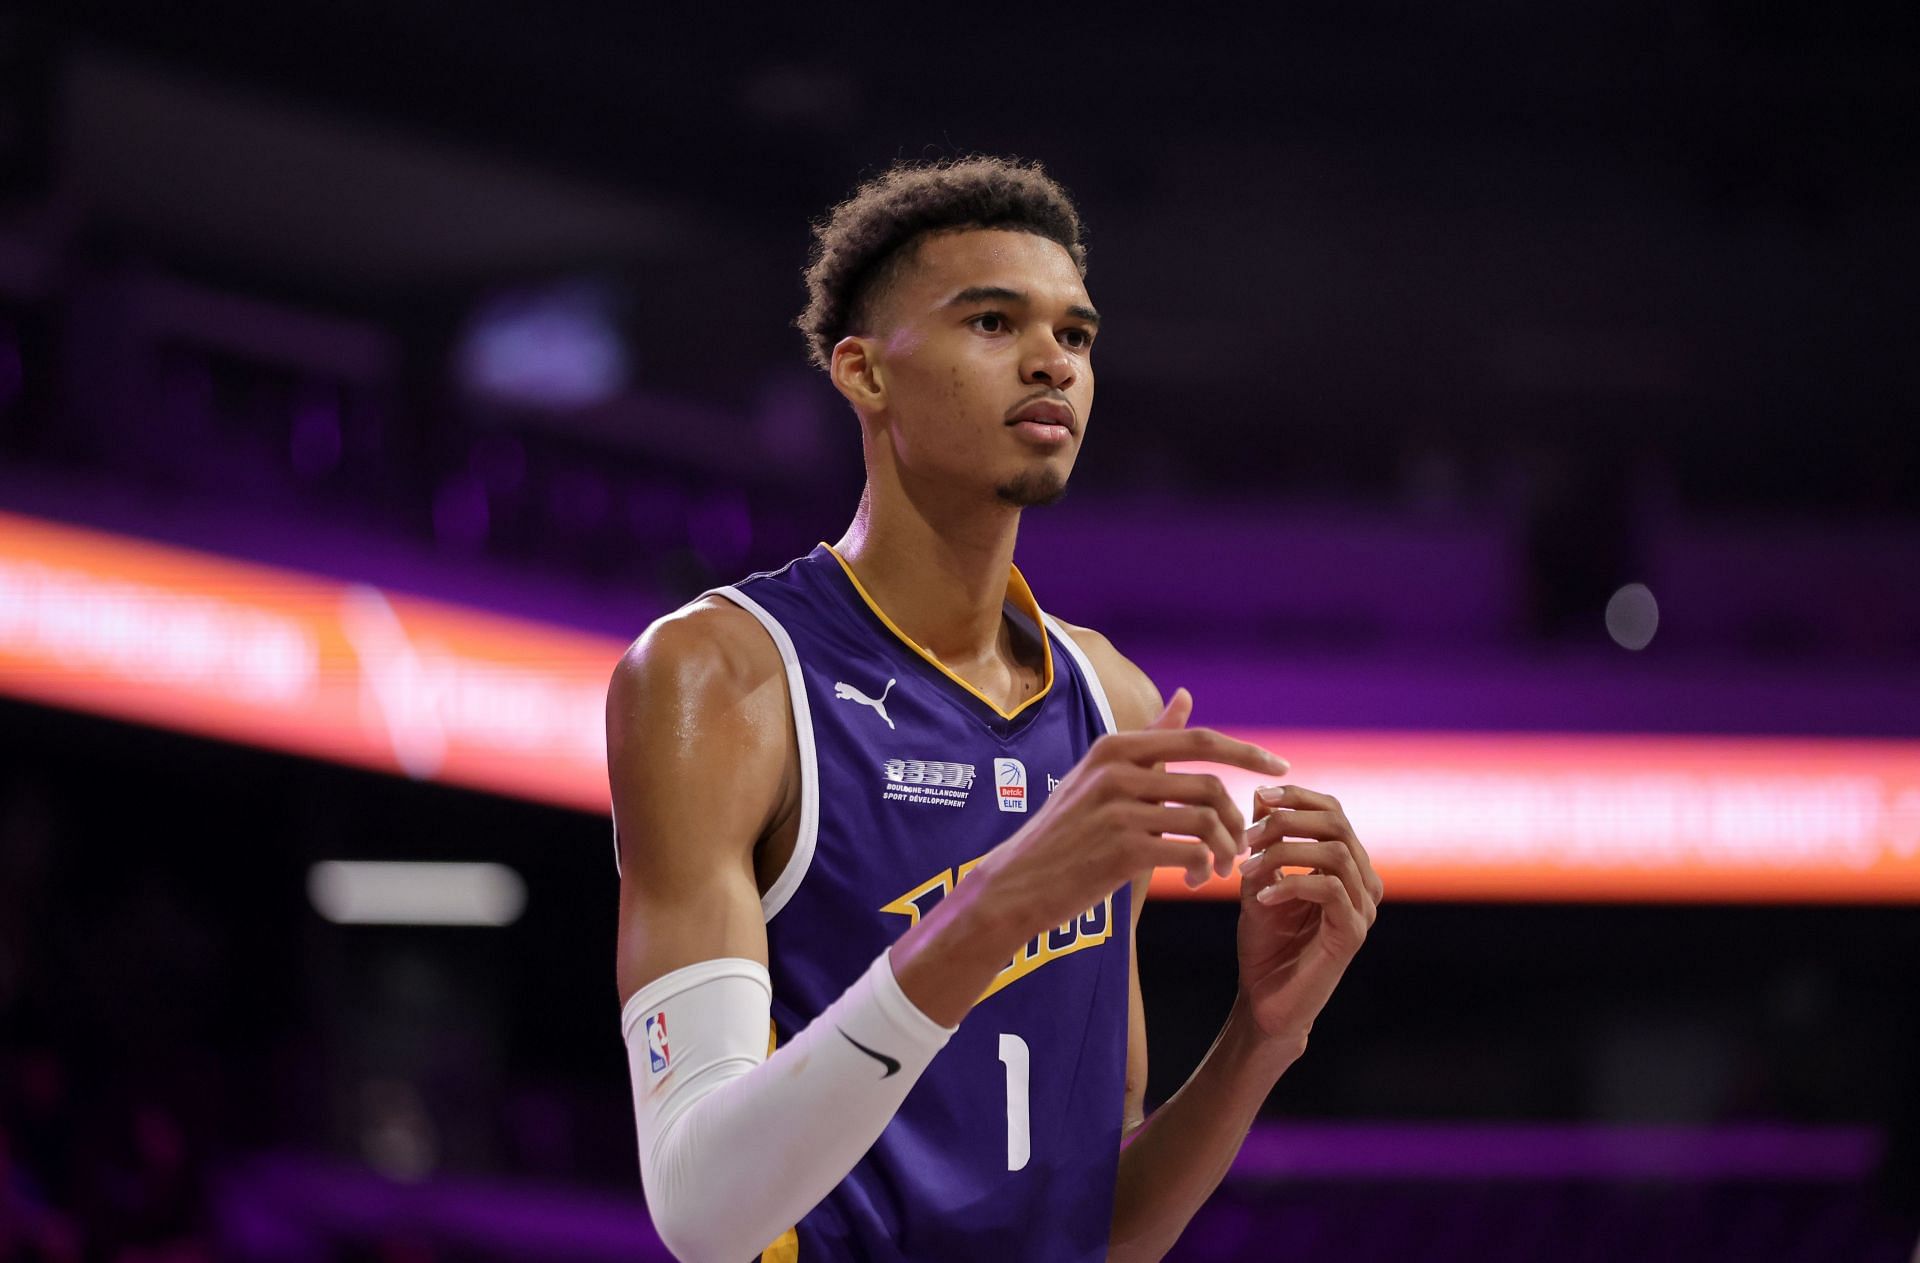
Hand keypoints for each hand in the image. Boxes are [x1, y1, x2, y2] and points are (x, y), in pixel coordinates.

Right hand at [976, 688, 1288, 940]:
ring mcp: (1118, 810)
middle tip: (1237, 846)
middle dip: (1236, 819)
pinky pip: (1192, 853)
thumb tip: (1186, 693)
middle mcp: (1116, 771)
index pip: (1199, 741)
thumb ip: (1151, 738)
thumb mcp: (1102, 776)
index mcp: (1115, 748)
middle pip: (1211, 785)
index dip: (1248, 753)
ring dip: (1224, 849)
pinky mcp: (1122, 850)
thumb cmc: (1067, 832)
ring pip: (1207, 821)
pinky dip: (1201, 870)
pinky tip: (1190, 881)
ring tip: (1215, 868)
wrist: (1017, 883)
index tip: (1283, 767)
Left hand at [1233, 784, 1382, 1042]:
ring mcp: (1363, 909)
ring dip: (1284, 852)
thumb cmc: (1264, 943)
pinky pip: (1330, 890)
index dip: (1298, 797)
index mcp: (1346, 866)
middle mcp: (1363, 883)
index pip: (1333, 811)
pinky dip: (1290, 884)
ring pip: (1334, 853)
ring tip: (1247, 868)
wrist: (1264, 1002)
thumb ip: (1265, 841)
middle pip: (1338, 824)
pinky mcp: (1353, 934)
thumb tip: (1262, 792)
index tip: (1259, 797)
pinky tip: (1261, 896)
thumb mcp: (1259, 880)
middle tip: (1247, 837)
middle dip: (1287, 821)